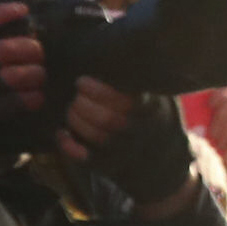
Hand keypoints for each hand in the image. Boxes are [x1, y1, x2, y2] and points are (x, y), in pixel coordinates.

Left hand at [67, 81, 196, 213]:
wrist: (164, 167)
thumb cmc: (157, 123)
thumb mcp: (163, 100)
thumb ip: (146, 83)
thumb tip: (121, 59)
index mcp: (153, 111)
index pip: (125, 99)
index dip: (98, 90)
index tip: (82, 81)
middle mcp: (139, 133)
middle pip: (106, 118)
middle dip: (82, 103)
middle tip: (76, 94)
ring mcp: (124, 152)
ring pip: (95, 135)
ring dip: (75, 119)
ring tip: (72, 108)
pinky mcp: (110, 167)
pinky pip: (84, 158)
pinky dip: (68, 145)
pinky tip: (62, 133)